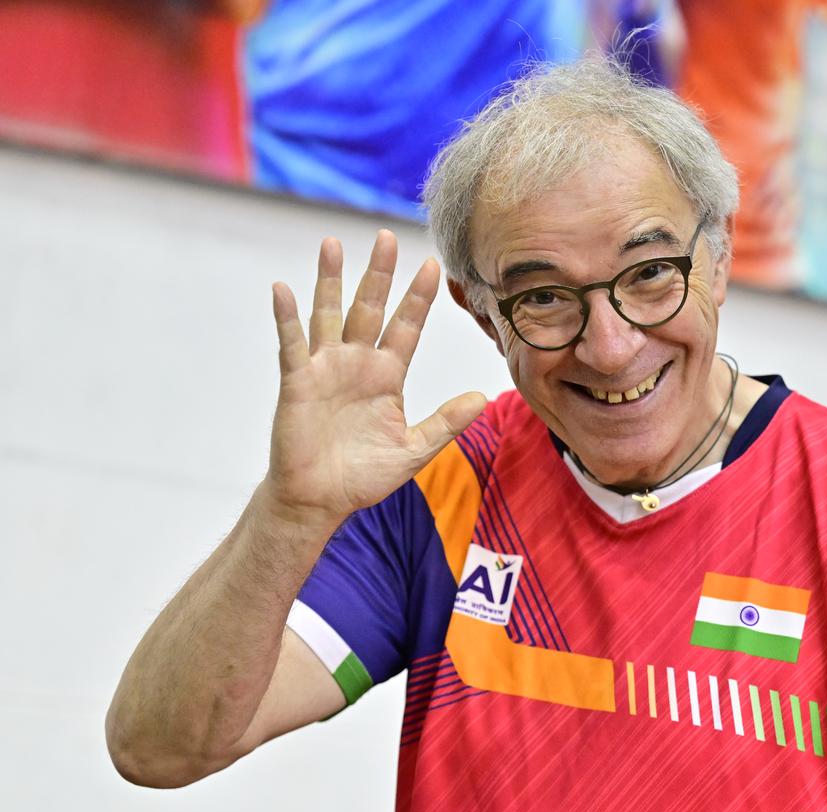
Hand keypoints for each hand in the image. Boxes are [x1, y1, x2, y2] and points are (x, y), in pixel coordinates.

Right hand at [264, 230, 485, 525]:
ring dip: (330, 280)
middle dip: (379, 274)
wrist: (320, 501)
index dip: (419, 298)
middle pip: (370, 309)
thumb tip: (483, 398)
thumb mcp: (414, 450)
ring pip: (329, 315)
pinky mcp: (297, 383)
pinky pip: (293, 345)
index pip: (407, 328)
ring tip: (332, 244)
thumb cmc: (363, 476)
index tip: (434, 267)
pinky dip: (287, 318)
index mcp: (388, 376)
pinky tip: (284, 289)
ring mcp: (326, 369)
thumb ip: (446, 423)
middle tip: (387, 237)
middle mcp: (357, 364)